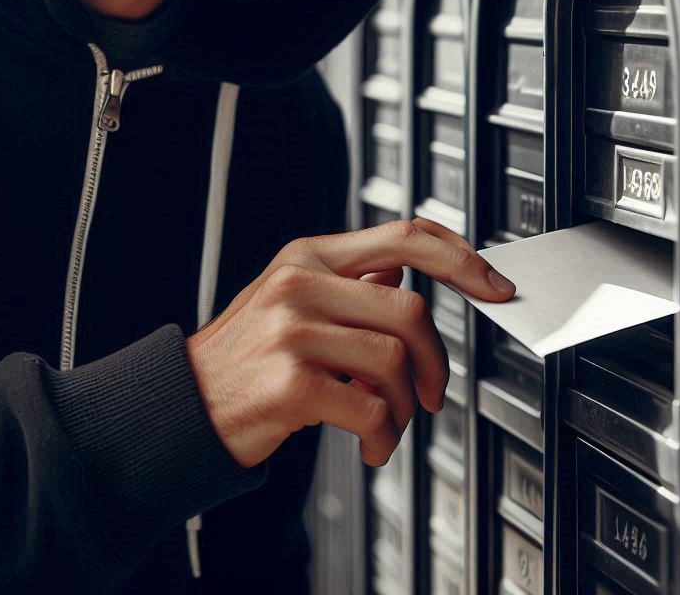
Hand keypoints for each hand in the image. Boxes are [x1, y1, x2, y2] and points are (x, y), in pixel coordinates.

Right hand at [185, 218, 514, 468]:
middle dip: (436, 363)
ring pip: (396, 362)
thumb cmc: (244, 356)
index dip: (461, 258)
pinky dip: (385, 437)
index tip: (495, 285)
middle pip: (412, 311)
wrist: (184, 405)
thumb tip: (402, 274)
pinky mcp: (291, 383)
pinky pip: (371, 409)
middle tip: (433, 393)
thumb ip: (348, 283)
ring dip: (407, 408)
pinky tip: (370, 444)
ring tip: (388, 426)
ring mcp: (293, 330)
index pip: (405, 236)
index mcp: (310, 256)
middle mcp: (301, 283)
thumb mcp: (290, 299)